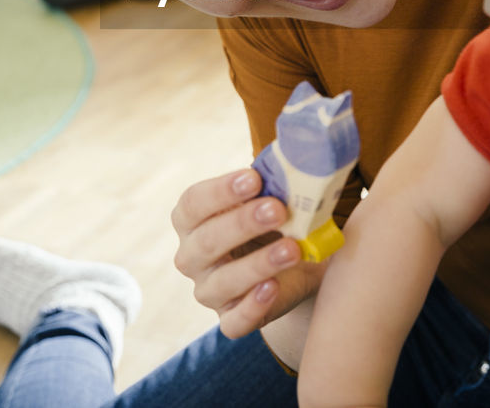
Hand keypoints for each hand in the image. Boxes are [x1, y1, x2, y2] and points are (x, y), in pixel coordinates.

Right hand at [171, 168, 328, 338]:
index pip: (193, 203)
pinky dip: (252, 307)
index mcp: (192, 219)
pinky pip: (234, 322)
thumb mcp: (273, 199)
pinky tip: (273, 288)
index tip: (254, 178)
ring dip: (257, 264)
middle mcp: (192, 256)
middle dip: (243, 224)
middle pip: (207, 240)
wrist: (297, 265)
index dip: (221, 191)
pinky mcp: (230, 320)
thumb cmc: (275, 222)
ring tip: (291, 249)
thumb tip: (293, 166)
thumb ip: (273, 185)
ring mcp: (208, 291)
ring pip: (221, 282)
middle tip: (277, 209)